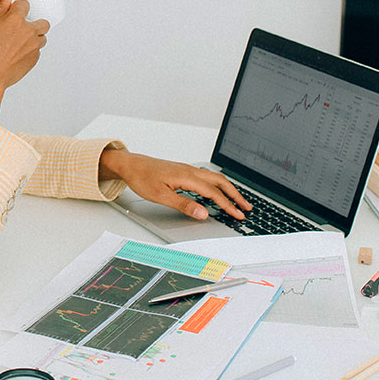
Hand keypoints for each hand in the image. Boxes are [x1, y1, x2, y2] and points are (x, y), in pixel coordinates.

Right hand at [0, 0, 49, 121]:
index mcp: (15, 19)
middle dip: (34, 23)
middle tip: (21, 29)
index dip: (18, 9)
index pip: (25, 5)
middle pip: (42, 22)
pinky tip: (17, 55)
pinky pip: (37, 51)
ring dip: (34, 38)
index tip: (13, 13)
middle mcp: (28, 31)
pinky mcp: (34, 59)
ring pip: (42, 38)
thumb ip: (0, 9)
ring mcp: (33, 46)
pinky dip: (30, 51)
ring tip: (20, 44)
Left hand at [100, 149, 252, 219]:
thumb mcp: (161, 196)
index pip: (214, 193)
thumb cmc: (142, 178)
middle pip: (220, 182)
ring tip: (238, 200)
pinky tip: (217, 191)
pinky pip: (207, 177)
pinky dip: (218, 184)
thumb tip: (203, 213)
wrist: (131, 165)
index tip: (238, 214)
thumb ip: (183, 205)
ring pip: (215, 178)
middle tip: (247, 207)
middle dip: (236, 195)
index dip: (228, 205)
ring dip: (228, 189)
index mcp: (187, 176)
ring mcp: (188, 170)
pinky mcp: (184, 171)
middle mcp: (190, 171)